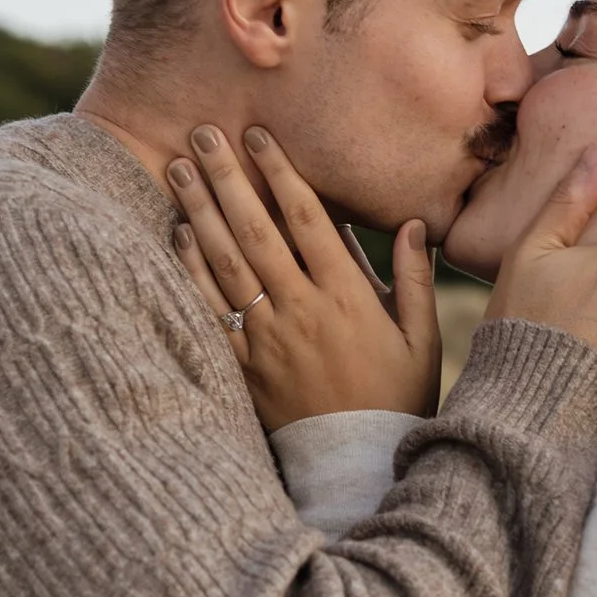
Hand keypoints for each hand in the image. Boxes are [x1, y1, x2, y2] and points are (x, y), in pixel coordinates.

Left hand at [168, 126, 441, 430]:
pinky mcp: (241, 364)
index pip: (308, 220)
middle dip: (228, 176)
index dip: (281, 173)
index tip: (259, 135)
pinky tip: (177, 235)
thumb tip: (413, 224)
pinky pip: (209, 308)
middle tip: (203, 131)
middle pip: (256, 229)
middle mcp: (300, 310)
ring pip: (225, 262)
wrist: (353, 465)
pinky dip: (190, 270)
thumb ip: (414, 280)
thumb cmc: (394, 398)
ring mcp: (266, 337)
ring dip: (200, 211)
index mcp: (347, 297)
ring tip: (179, 168)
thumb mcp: (420, 340)